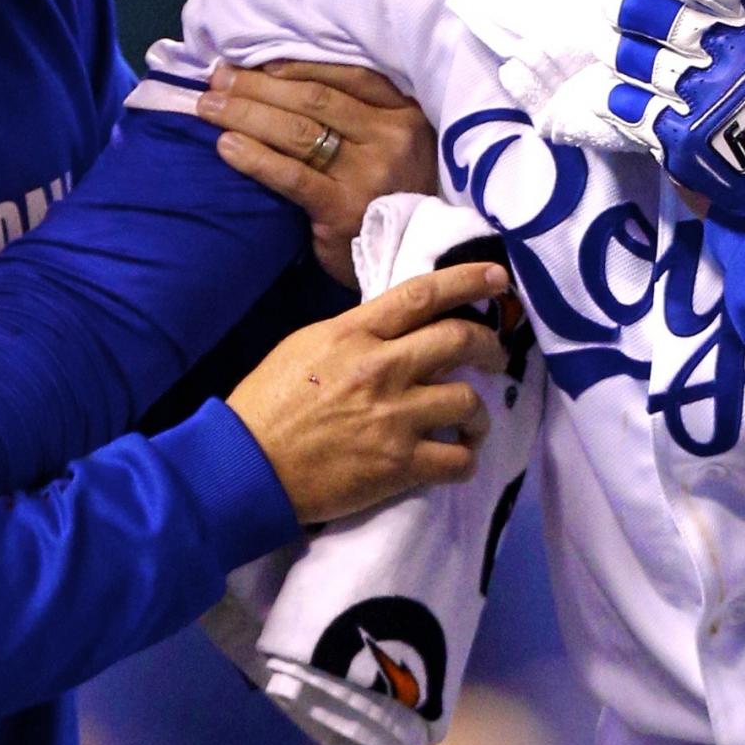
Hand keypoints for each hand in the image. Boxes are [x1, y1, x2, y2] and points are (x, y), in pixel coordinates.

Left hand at [201, 62, 437, 285]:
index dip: (295, 66)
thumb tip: (283, 77)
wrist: (412, 261)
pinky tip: (226, 146)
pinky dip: (254, 158)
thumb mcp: (395, 145)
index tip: (254, 62)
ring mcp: (369, 175)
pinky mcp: (343, 209)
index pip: (346, 75)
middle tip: (217, 78)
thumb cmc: (392, 196)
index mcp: (405, 114)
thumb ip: (360, 113)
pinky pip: (291, 176)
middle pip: (314, 99)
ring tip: (209, 107)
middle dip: (258, 85)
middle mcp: (392, 138)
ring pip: (298, 131)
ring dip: (246, 114)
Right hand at [229, 262, 511, 523]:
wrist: (246, 466)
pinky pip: (458, 459)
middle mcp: (382, 369)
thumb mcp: (305, 346)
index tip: (497, 278)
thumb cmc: (267, 404)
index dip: (467, 280)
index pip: (422, 295)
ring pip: (469, 401)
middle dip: (489, 346)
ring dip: (478, 412)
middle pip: (460, 340)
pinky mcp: (400, 464)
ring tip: (471, 422)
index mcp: (354, 334)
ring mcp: (395, 417)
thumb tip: (392, 330)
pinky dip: (465, 459)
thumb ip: (354, 334)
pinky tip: (457, 458)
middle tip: (495, 356)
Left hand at [596, 0, 744, 244]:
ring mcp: (704, 97)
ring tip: (599, 33)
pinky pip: (633, 111)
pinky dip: (612, 95)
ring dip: (612, 44)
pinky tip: (598, 85)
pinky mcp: (687, 142)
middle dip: (621, 1)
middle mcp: (729, 50)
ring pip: (636, 60)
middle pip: (655, 14)